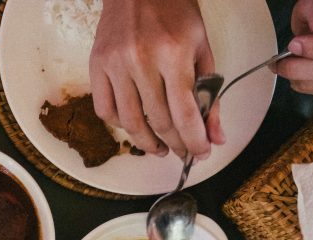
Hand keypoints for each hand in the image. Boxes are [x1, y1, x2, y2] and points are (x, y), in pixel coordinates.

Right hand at [89, 0, 223, 159]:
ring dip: (148, 144)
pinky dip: (122, 126)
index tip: (200, 153)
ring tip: (161, 148)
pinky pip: (106, 110)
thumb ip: (211, 92)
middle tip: (183, 152)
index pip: (185, 113)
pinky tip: (136, 126)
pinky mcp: (97, 66)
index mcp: (173, 53)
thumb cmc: (173, 12)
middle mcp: (141, 60)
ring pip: (130, 123)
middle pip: (159, 122)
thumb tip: (215, 135)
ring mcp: (116, 65)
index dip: (194, 141)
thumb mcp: (201, 47)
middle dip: (176, 145)